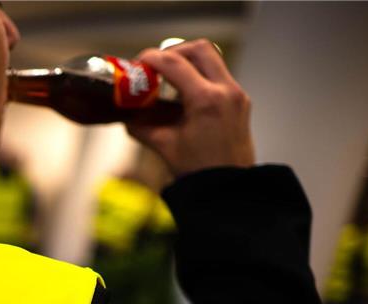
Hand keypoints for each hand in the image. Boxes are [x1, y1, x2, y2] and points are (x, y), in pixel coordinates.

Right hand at [126, 39, 255, 177]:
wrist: (229, 190)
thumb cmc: (199, 172)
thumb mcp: (164, 146)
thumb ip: (142, 126)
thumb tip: (127, 115)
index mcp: (206, 100)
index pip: (174, 64)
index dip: (151, 59)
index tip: (137, 64)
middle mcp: (226, 91)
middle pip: (199, 49)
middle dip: (174, 52)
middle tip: (155, 65)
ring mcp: (236, 95)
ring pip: (212, 60)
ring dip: (188, 63)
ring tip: (168, 80)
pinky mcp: (240, 102)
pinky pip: (218, 76)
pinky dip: (199, 77)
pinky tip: (183, 96)